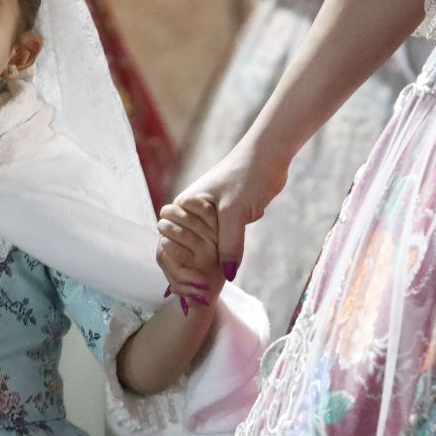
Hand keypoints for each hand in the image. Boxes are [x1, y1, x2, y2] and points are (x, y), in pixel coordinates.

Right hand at [156, 142, 287, 290]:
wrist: (269, 156)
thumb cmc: (246, 176)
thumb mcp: (235, 212)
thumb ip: (230, 244)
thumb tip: (228, 275)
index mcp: (185, 205)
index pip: (167, 239)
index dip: (177, 259)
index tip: (196, 272)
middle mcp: (192, 211)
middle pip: (179, 245)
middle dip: (189, 263)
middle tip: (204, 279)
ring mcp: (208, 215)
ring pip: (199, 245)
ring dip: (204, 261)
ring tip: (212, 279)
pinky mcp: (224, 218)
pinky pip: (216, 242)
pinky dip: (220, 255)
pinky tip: (227, 266)